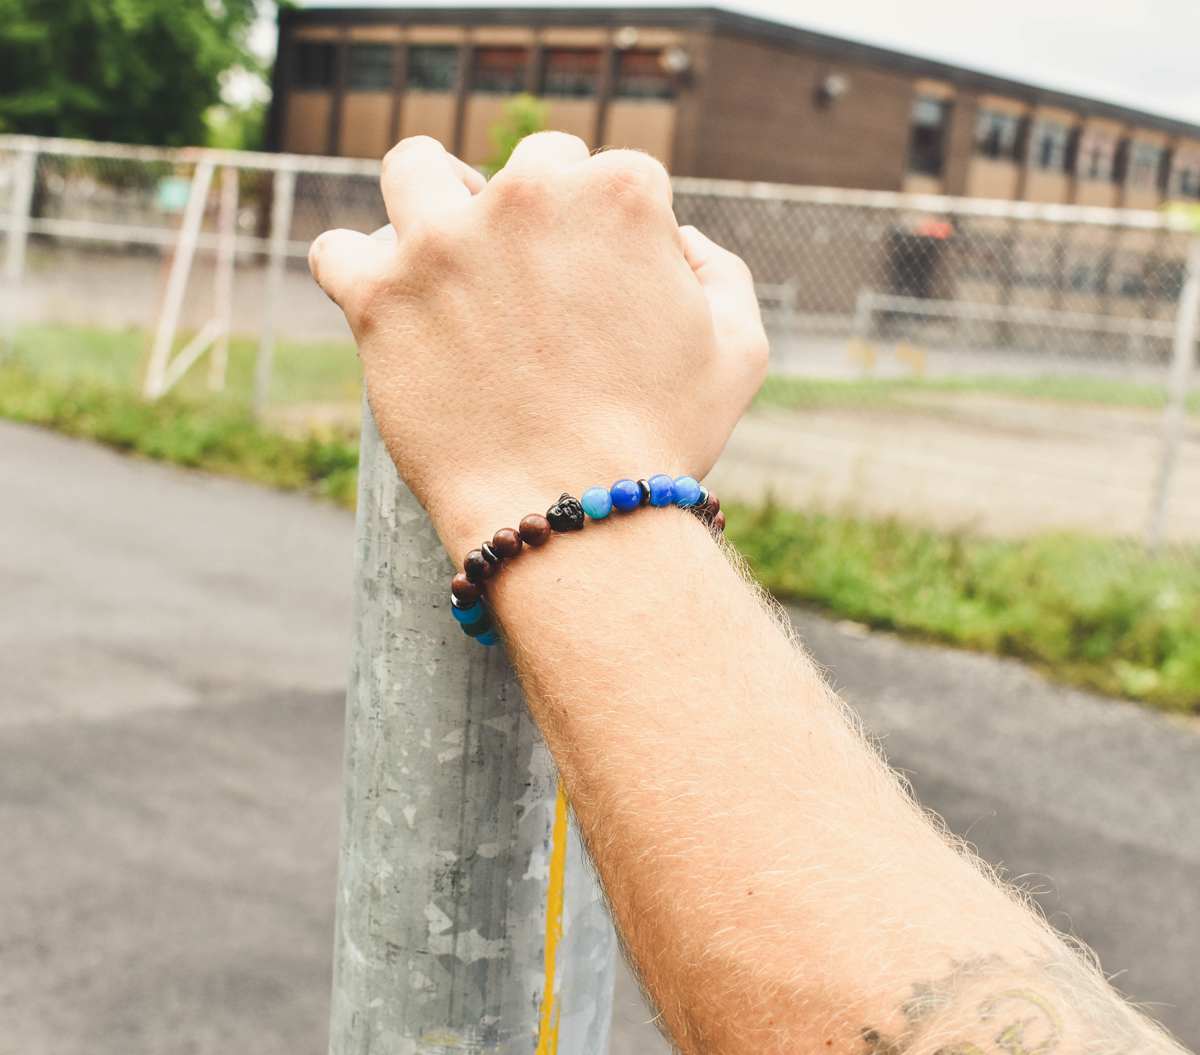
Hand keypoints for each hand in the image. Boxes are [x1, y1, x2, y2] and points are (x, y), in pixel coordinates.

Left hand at [309, 133, 767, 561]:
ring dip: (434, 199)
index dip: (619, 233)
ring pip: (417, 170)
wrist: (573, 519)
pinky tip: (379, 295)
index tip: (609, 286)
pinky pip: (337, 250)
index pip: (615, 176)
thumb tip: (677, 238)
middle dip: (538, 216)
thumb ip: (718, 269)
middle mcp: (527, 195)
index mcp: (619, 194)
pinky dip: (354, 267)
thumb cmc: (661, 443)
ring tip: (444, 253)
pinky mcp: (379, 297)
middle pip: (526, 168)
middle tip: (537, 287)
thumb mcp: (739, 350)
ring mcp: (443, 242)